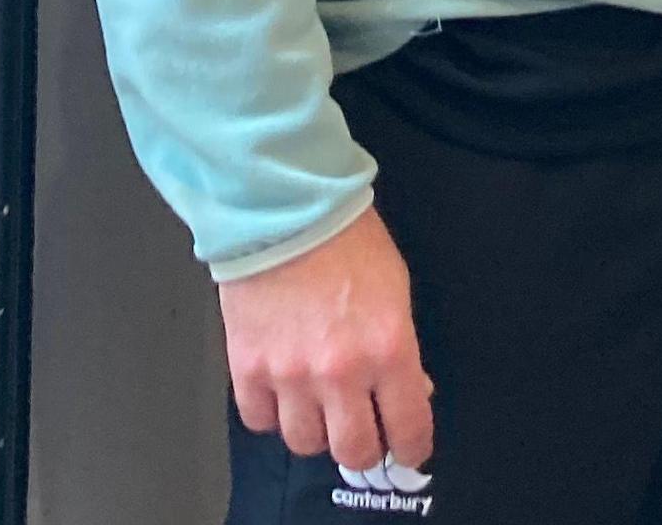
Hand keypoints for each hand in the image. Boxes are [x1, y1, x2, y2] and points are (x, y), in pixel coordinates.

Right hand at [219, 205, 434, 472]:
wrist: (283, 211)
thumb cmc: (346, 242)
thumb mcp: (396, 292)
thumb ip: (402, 349)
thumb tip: (412, 389)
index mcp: (389, 349)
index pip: (409, 428)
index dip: (413, 446)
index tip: (409, 447)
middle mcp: (341, 372)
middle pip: (355, 451)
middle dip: (364, 448)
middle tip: (363, 433)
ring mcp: (291, 375)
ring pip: (306, 443)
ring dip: (316, 431)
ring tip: (319, 406)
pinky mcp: (248, 369)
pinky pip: (261, 422)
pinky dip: (273, 414)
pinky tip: (283, 392)